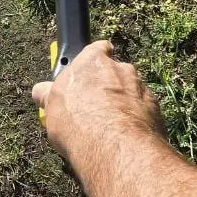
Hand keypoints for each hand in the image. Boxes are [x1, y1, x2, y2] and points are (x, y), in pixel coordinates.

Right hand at [32, 41, 165, 191]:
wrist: (115, 147)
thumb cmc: (78, 121)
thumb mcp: (51, 106)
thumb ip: (49, 94)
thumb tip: (41, 91)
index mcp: (93, 60)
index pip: (96, 49)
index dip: (91, 62)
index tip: (85, 77)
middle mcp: (121, 68)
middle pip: (114, 73)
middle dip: (107, 88)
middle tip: (94, 111)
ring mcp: (141, 87)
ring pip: (130, 92)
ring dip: (122, 105)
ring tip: (109, 130)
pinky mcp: (155, 109)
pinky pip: (143, 111)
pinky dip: (135, 121)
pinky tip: (124, 138)